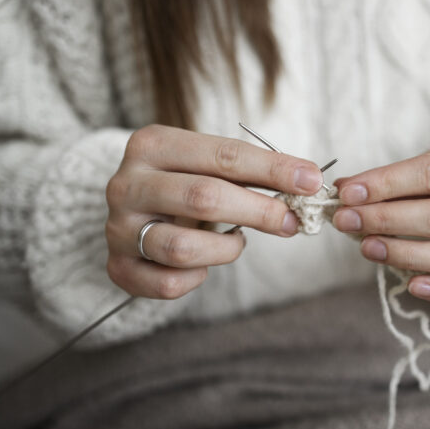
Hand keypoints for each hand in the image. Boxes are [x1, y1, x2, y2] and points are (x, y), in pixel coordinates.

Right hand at [105, 125, 323, 298]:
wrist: (129, 212)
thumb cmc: (182, 183)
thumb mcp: (207, 166)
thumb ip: (249, 173)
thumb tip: (306, 184)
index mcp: (153, 145)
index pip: (224, 155)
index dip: (273, 169)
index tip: (311, 180)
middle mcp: (128, 184)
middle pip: (203, 197)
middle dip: (259, 211)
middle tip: (291, 221)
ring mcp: (118, 228)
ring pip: (182, 248)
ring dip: (225, 250)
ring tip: (237, 242)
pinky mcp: (118, 266)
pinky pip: (167, 283)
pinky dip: (196, 279)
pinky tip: (203, 265)